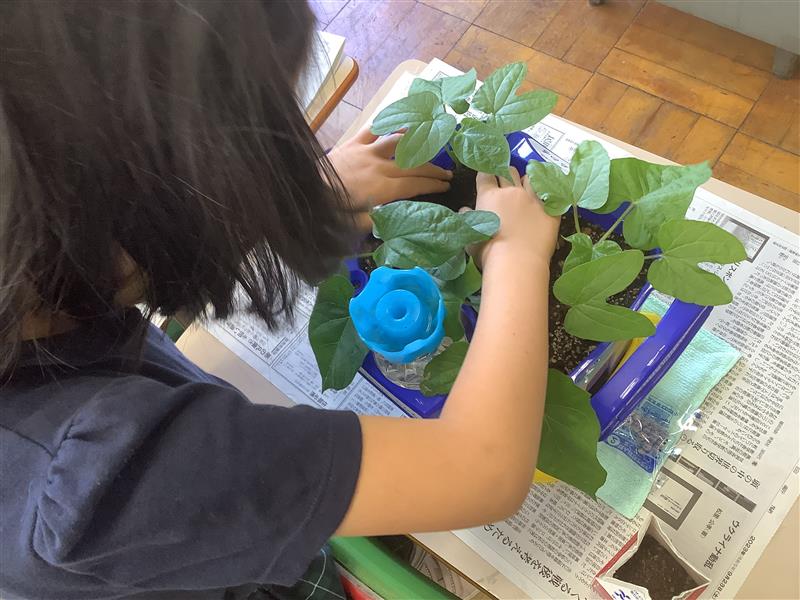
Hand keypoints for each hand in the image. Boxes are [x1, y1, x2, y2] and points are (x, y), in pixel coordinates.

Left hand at [327, 125, 451, 228]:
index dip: (433, 185)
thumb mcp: (356, 225)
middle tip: (447, 173)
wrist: (304, 188)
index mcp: (383, 188)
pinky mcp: (353, 143)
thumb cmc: (331, 211)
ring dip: (417, 143)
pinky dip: (389, 125)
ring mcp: (366, 151)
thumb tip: (398, 219)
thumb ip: (379, 221)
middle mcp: (380, 166)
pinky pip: (374, 129)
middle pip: (413, 165)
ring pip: (399, 143)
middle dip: (433, 169)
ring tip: (431, 144)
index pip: (415, 184)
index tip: (446, 186)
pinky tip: (400, 124)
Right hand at [471, 168, 559, 268]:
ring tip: (524, 188)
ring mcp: (532, 199)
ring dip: (524, 181)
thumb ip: (468, 218)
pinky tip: (542, 200)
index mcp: (489, 196)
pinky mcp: (549, 209)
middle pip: (507, 172)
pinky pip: (547, 194)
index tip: (485, 177)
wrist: (517, 262)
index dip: (485, 174)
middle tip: (504, 182)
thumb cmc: (489, 252)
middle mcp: (511, 192)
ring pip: (528, 179)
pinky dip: (543, 194)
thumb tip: (464, 209)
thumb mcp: (471, 236)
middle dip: (504, 174)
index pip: (485, 175)